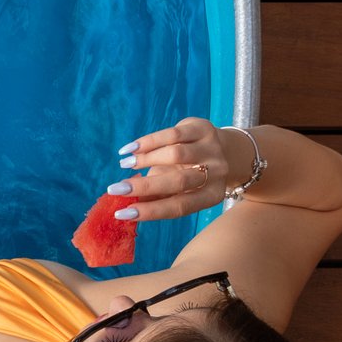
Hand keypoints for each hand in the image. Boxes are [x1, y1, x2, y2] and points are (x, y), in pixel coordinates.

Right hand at [109, 117, 251, 223]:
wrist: (225, 149)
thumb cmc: (192, 176)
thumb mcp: (179, 190)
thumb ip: (157, 197)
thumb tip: (125, 206)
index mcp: (211, 196)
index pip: (180, 206)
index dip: (150, 211)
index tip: (122, 213)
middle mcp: (216, 173)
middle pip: (178, 181)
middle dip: (144, 186)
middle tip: (116, 189)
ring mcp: (211, 149)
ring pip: (175, 154)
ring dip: (145, 160)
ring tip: (125, 164)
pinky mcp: (203, 128)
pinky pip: (173, 134)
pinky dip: (148, 142)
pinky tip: (131, 149)